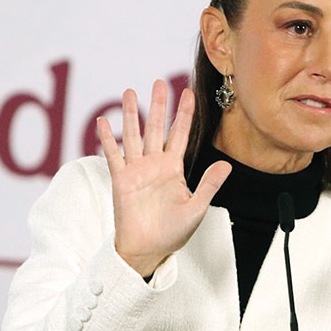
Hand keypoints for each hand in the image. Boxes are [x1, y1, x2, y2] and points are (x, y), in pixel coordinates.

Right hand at [97, 80, 230, 276]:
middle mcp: (155, 164)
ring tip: (129, 92)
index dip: (184, 113)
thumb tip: (226, 164)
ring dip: (131, 114)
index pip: (180, 134)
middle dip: (158, 105)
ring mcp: (137, 170)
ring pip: (134, 135)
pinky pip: (113, 155)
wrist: (149, 249)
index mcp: (174, 168)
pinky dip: (108, 139)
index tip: (188, 92)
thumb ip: (209, 184)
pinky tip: (103, 122)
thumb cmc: (173, 232)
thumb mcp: (197, 207)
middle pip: (157, 127)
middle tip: (159, 82)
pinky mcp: (121, 179)